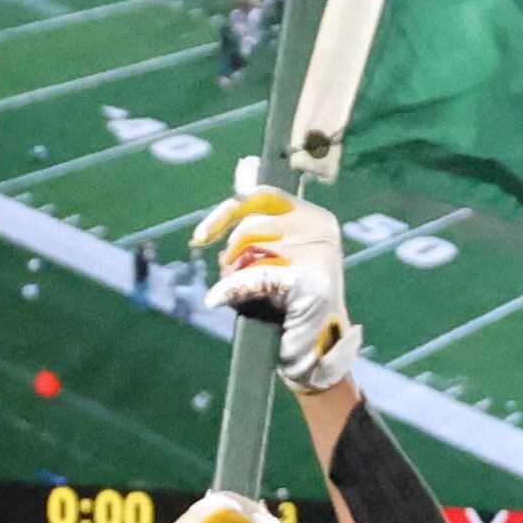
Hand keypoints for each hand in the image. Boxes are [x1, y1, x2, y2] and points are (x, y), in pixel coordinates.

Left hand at [192, 186, 355, 391]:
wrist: (315, 355)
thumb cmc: (291, 306)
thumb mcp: (277, 256)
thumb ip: (263, 219)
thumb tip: (245, 166)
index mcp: (315, 216)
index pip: (263, 195)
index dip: (226, 213)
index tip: (200, 238)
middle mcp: (321, 228)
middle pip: (251, 224)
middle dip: (230, 253)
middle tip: (230, 278)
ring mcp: (319, 254)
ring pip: (251, 247)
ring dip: (234, 273)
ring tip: (241, 295)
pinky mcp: (311, 282)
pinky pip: (255, 276)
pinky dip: (231, 288)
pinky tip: (217, 298)